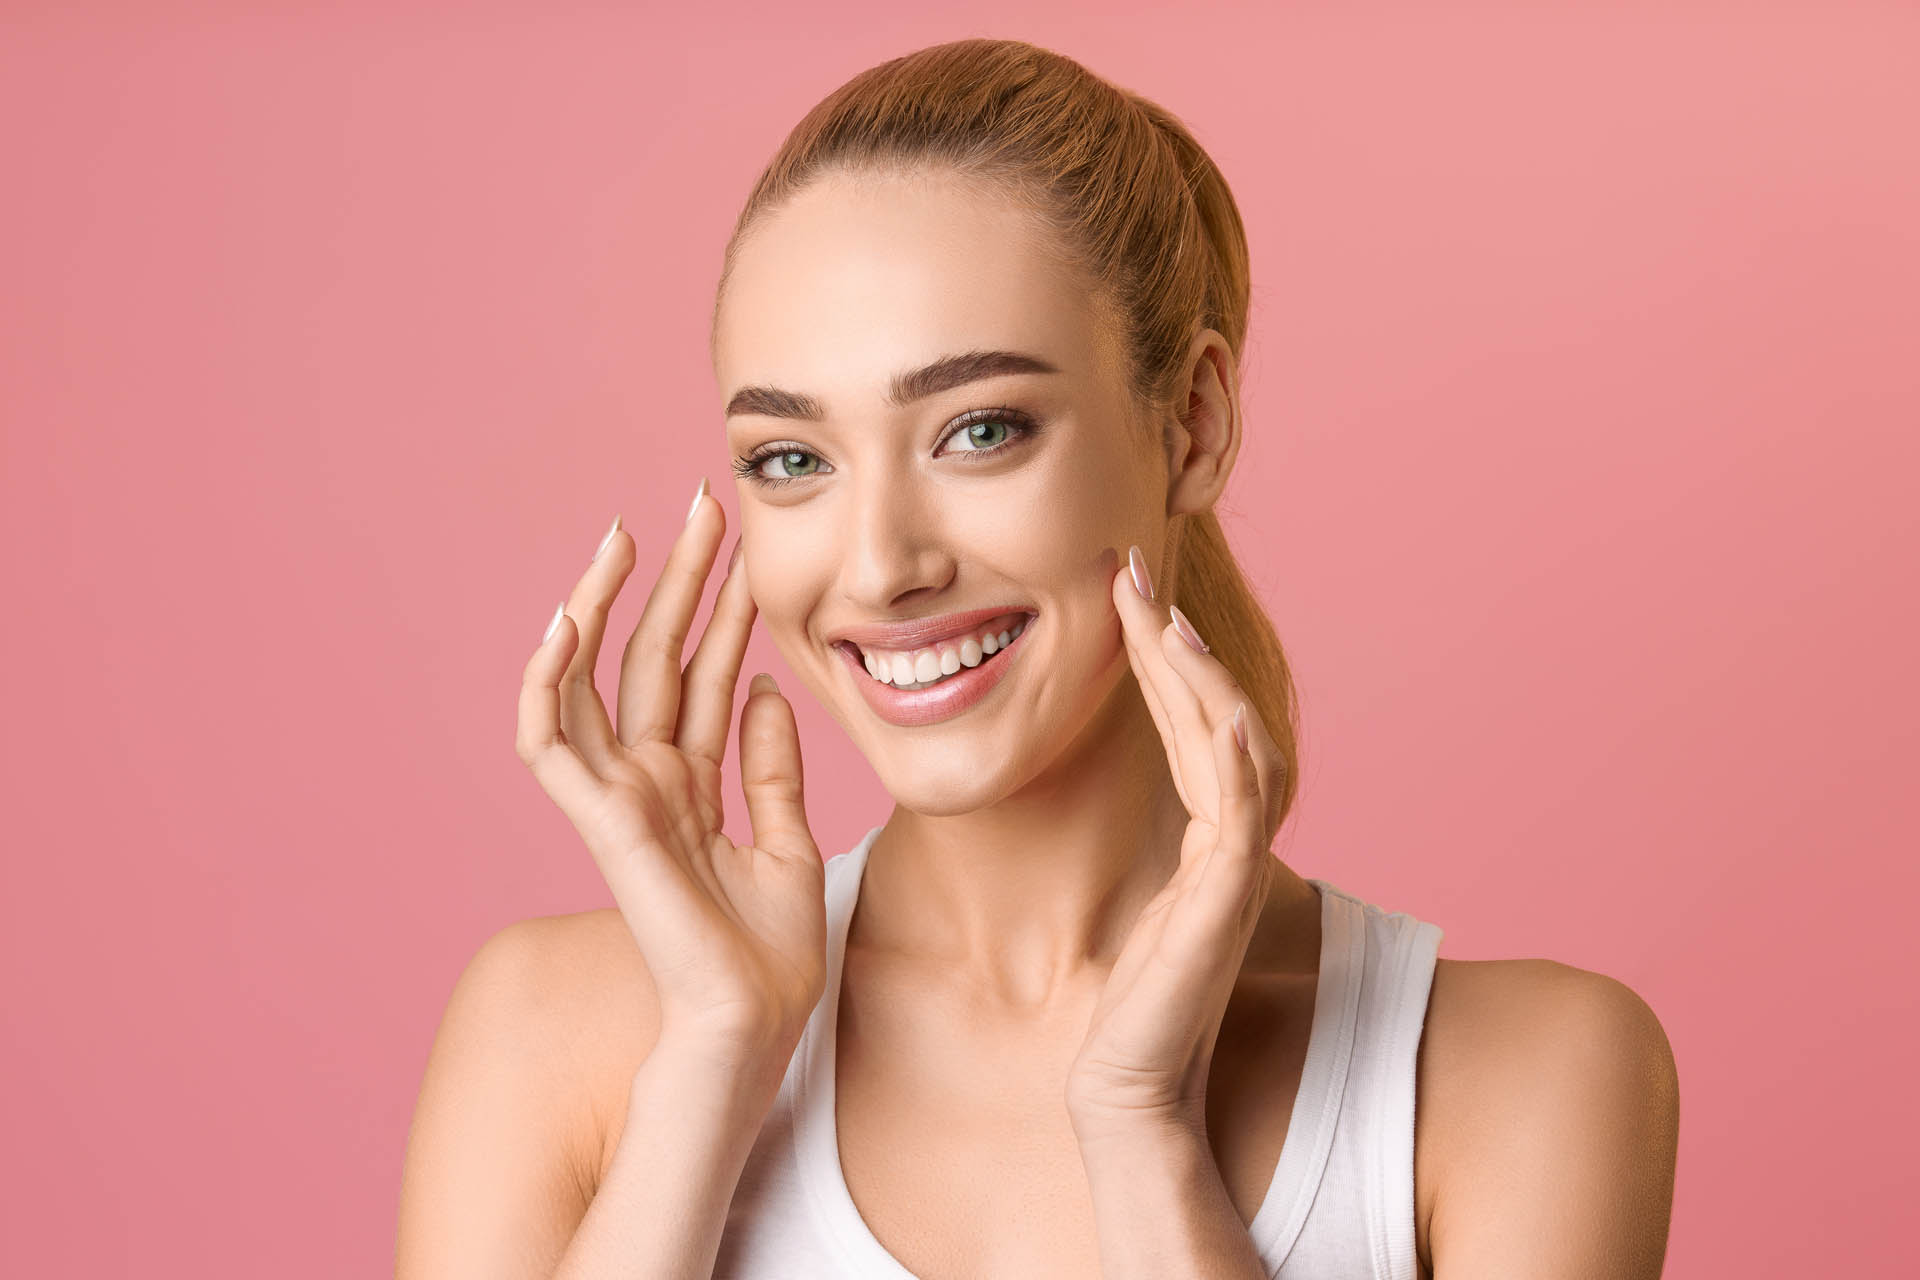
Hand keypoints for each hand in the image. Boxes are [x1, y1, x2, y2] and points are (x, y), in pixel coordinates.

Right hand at [514, 484, 825, 1068]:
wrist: (756, 1017)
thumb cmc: (770, 952)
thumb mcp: (785, 838)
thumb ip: (770, 767)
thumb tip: (761, 691)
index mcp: (689, 784)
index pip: (696, 673)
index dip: (715, 607)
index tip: (735, 541)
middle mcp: (647, 781)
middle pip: (649, 659)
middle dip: (673, 580)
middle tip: (695, 505)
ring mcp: (618, 798)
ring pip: (591, 682)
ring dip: (603, 606)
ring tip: (625, 537)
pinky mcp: (599, 820)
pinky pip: (550, 740)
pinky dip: (547, 681)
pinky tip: (566, 620)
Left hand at [1064, 544, 1282, 1137]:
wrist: (1131, 1090)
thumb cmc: (1122, 1007)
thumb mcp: (1125, 905)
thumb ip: (1135, 848)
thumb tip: (1088, 789)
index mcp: (1209, 841)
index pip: (1198, 727)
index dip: (1167, 660)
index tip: (1127, 599)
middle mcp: (1233, 845)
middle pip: (1223, 717)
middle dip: (1178, 643)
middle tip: (1131, 573)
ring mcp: (1236, 869)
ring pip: (1238, 745)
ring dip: (1199, 675)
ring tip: (1156, 614)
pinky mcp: (1227, 899)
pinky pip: (1236, 804)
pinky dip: (1225, 745)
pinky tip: (1201, 699)